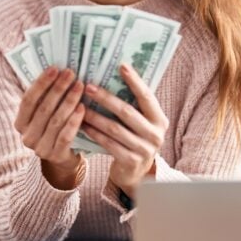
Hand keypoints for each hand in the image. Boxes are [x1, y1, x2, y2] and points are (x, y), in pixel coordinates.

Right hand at [14, 67, 85, 180]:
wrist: (62, 159)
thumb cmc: (53, 128)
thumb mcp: (44, 115)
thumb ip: (45, 97)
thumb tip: (57, 70)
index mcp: (20, 123)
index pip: (28, 100)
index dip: (41, 83)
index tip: (54, 68)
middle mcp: (27, 137)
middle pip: (43, 108)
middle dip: (58, 88)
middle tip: (71, 73)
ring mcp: (40, 148)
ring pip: (55, 120)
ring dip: (68, 101)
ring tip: (80, 86)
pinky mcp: (56, 156)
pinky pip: (66, 135)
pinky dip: (74, 120)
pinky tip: (82, 107)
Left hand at [81, 64, 167, 197]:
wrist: (136, 173)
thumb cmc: (135, 139)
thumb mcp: (141, 123)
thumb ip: (134, 106)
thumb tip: (117, 75)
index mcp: (159, 119)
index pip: (147, 96)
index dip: (135, 81)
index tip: (121, 66)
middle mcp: (156, 134)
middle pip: (127, 112)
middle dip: (106, 98)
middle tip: (88, 87)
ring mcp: (145, 149)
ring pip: (115, 129)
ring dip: (96, 116)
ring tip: (80, 106)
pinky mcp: (131, 161)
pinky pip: (109, 144)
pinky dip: (95, 134)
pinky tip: (83, 125)